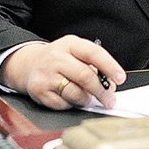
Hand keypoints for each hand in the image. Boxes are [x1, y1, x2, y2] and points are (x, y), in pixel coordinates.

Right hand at [0, 35, 125, 109]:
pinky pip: (63, 104)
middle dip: (101, 91)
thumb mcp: (75, 52)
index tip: (120, 78)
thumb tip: (110, 84)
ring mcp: (46, 74)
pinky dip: (71, 104)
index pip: (93, 53)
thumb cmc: (59, 59)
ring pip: (75, 93)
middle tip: (110, 99)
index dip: (109, 66)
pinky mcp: (39, 91)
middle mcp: (56, 57)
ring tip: (88, 98)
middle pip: (85, 76)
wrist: (28, 64)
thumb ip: (93, 64)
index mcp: (70, 44)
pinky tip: (70, 98)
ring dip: (86, 99)